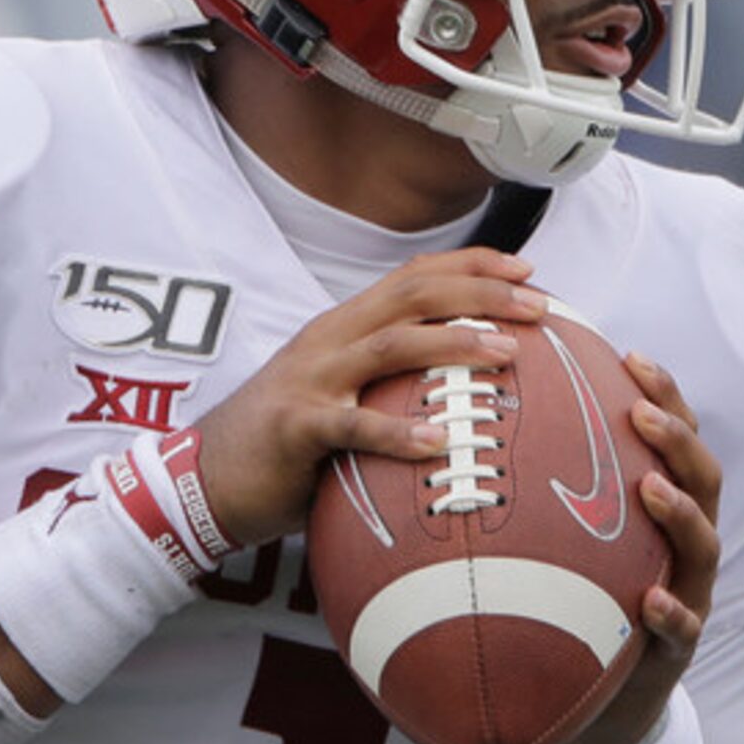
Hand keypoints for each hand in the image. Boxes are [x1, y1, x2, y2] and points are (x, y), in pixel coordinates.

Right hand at [193, 248, 549, 548]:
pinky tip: (438, 441)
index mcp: (343, 327)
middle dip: (480, 291)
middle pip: (412, 295)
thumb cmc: (287, 444)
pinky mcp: (295, 428)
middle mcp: (329, 340)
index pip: (413, 277)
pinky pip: (351, 426)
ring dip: (453, 343)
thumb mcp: (341, 397)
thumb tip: (464, 396)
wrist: (205, 477)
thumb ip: (389, 385)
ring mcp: (311, 380)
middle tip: (538, 303)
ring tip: (506, 352)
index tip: (528, 269)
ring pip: (390, 344)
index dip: (471, 265)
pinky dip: (396, 432)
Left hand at [560, 352, 720, 743]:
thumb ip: (542, 494)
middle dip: (678, 438)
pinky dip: (670, 613)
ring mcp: (690, 594)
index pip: (675, 438)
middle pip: (703, 477)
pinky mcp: (678, 650)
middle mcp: (686, 545)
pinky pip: (683, 629)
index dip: (663, 393)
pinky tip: (649, 601)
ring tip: (651, 489)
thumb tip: (469, 433)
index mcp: (665, 508)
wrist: (602, 705)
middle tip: (640, 412)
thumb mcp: (566, 543)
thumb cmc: (579, 606)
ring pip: (703, 545)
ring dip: (680, 513)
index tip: (628, 354)